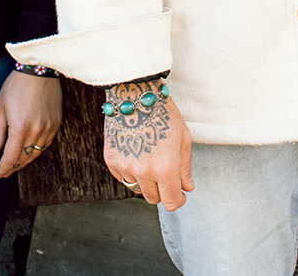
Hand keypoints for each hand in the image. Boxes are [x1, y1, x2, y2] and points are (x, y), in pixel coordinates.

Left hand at [0, 71, 62, 178]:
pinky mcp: (56, 122)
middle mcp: (36, 130)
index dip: (3, 168)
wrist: (39, 69)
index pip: (11, 157)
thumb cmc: (16, 86)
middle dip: (13, 167)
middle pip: (24, 157)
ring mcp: (48, 126)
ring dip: (26, 160)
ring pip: (37, 152)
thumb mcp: (0, 107)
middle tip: (5, 172)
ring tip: (16, 164)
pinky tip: (31, 150)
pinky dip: (38, 149)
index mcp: (19, 127)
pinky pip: (47, 142)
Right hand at [102, 80, 193, 209]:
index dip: (178, 200)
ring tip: (150, 159)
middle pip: (153, 199)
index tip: (180, 194)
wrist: (135, 95)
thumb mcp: (183, 139)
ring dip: (145, 182)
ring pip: (137, 189)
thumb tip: (186, 188)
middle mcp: (143, 171)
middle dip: (162, 190)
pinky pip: (123, 177)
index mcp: (165, 167)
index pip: (171, 202)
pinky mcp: (112, 161)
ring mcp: (125, 167)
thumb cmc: (164, 114)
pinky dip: (131, 172)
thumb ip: (184, 168)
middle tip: (165, 173)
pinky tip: (136, 152)